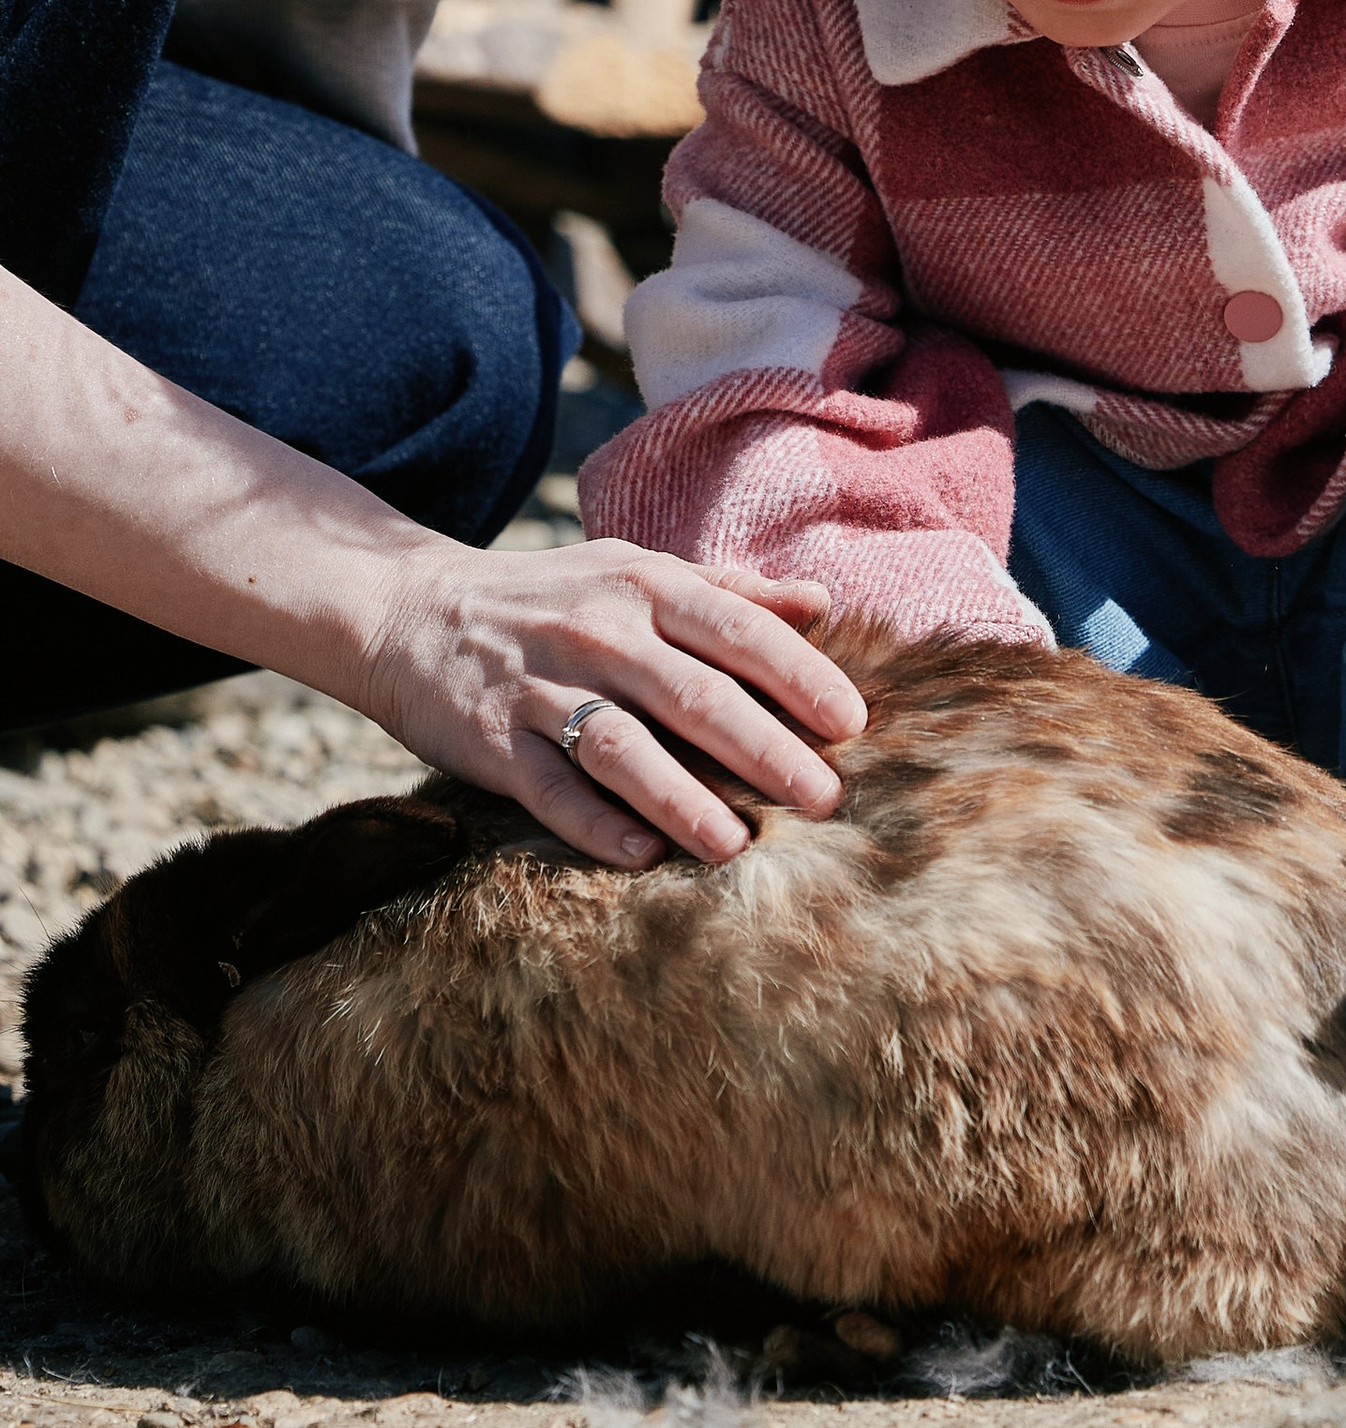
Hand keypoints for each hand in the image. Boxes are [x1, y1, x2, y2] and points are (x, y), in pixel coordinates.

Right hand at [351, 537, 864, 871]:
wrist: (411, 608)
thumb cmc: (551, 596)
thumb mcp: (636, 571)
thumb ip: (727, 589)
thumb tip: (821, 600)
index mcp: (645, 587)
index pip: (738, 631)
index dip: (799, 676)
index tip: (852, 724)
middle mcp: (599, 633)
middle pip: (695, 695)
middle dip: (766, 750)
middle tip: (824, 799)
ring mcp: (542, 687)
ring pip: (623, 747)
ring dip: (683, 799)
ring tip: (736, 846)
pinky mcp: (492, 740)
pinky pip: (548, 788)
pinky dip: (592, 823)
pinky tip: (638, 856)